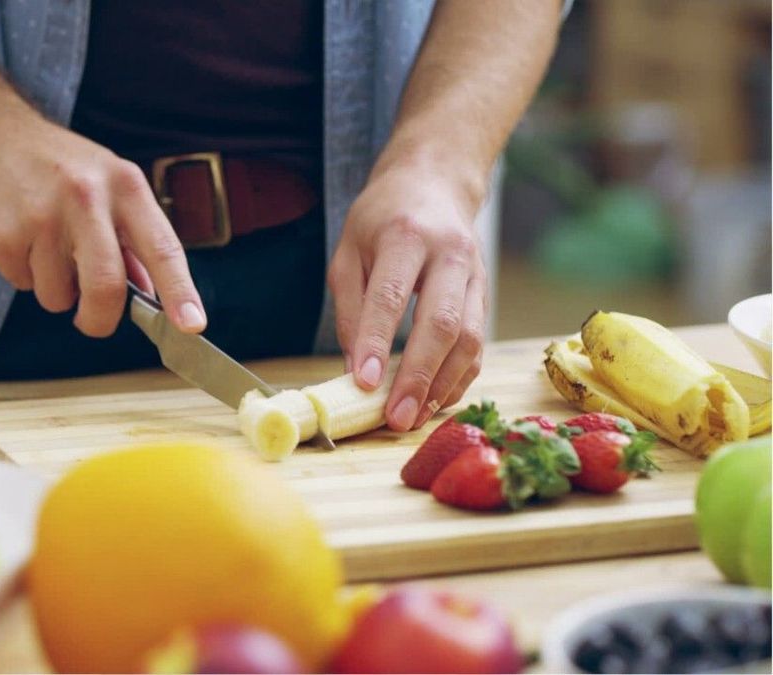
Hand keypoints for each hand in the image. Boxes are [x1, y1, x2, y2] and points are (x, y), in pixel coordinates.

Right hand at [0, 113, 205, 336]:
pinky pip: (22, 285)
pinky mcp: (4, 233)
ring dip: (54, 290)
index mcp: (124, 186)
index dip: (180, 291)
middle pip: (105, 287)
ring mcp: (42, 215)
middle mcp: (87, 197)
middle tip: (92, 321)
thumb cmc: (58, 166)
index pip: (162, 247)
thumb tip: (150, 296)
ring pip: (57, 296)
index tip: (192, 325)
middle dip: (100, 320)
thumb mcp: (107, 185)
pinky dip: (23, 275)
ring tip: (45, 248)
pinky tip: (20, 239)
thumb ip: (131, 241)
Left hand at [328, 160, 487, 430]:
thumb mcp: (348, 252)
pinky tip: (433, 402)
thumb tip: (356, 369)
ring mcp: (475, 275)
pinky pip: (478, 345)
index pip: (392, 296)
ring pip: (469, 339)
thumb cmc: (382, 220)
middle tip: (395, 418)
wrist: (434, 184)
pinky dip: (458, 379)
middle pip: (442, 323)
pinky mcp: (485, 295)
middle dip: (418, 377)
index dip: (378, 342)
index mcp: (406, 236)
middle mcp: (449, 254)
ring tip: (412, 418)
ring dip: (441, 386)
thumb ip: (349, 308)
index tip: (363, 384)